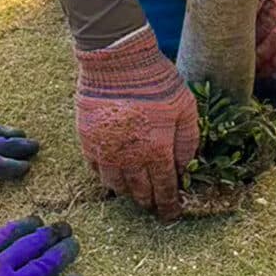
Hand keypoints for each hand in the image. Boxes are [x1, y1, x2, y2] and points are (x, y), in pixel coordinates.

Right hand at [75, 27, 199, 220]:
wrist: (117, 61)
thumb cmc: (156, 81)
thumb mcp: (185, 106)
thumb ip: (188, 139)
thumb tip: (186, 166)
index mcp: (157, 151)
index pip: (164, 189)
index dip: (168, 205)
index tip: (170, 214)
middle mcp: (129, 158)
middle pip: (139, 192)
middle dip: (148, 201)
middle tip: (153, 205)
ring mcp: (105, 151)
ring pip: (116, 185)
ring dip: (127, 191)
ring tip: (134, 191)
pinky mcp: (87, 140)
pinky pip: (95, 169)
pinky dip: (106, 175)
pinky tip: (113, 171)